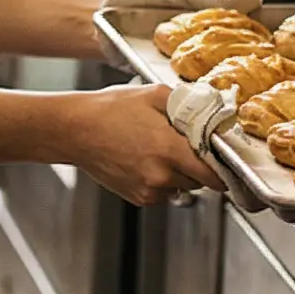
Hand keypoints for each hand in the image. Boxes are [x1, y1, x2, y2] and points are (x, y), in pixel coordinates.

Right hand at [60, 84, 223, 206]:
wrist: (73, 130)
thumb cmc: (107, 111)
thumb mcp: (153, 95)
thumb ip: (188, 105)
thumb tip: (211, 113)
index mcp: (170, 149)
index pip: (216, 174)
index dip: (221, 166)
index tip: (219, 159)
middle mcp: (162, 175)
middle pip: (202, 181)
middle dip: (197, 166)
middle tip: (180, 146)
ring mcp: (150, 189)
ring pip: (183, 187)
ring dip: (179, 173)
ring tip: (155, 151)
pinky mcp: (139, 198)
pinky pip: (163, 192)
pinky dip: (161, 181)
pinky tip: (143, 161)